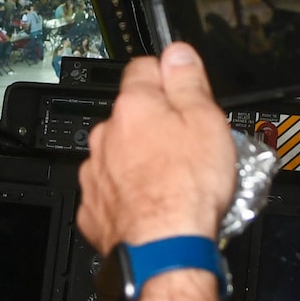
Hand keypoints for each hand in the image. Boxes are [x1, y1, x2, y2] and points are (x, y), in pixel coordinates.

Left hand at [78, 43, 234, 254]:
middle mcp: (105, 136)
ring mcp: (95, 173)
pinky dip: (127, 195)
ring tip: (171, 181)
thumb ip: (188, 81)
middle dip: (155, 126)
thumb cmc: (186, 191)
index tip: (181, 89)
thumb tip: (178, 52)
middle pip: (131, 116)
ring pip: (118, 154)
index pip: (142, 68)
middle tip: (187, 146)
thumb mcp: (206, 121)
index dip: (166, 76)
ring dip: (139, 161)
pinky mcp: (93, 208)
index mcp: (133, 108)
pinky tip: (152, 204)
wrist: (164, 248)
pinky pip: (110, 191)